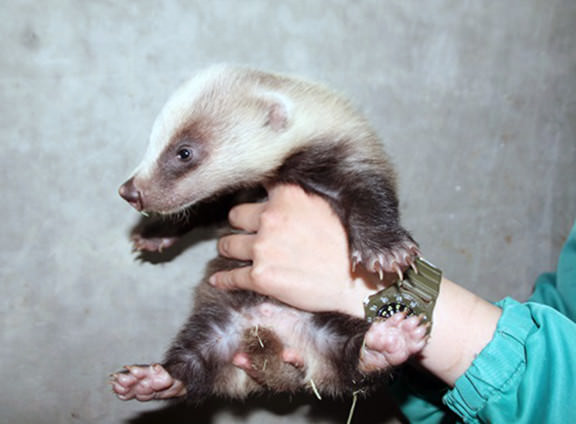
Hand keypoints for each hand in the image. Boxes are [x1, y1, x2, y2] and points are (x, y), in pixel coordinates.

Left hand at [209, 184, 377, 315]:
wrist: (358, 283)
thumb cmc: (348, 246)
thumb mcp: (328, 206)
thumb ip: (301, 196)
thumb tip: (283, 189)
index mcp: (288, 196)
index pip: (257, 186)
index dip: (256, 196)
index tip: (254, 203)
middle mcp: (270, 217)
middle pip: (235, 215)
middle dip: (238, 224)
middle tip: (245, 231)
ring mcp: (262, 247)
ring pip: (227, 245)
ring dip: (228, 249)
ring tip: (231, 252)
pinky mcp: (260, 277)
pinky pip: (230, 277)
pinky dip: (223, 280)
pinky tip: (219, 280)